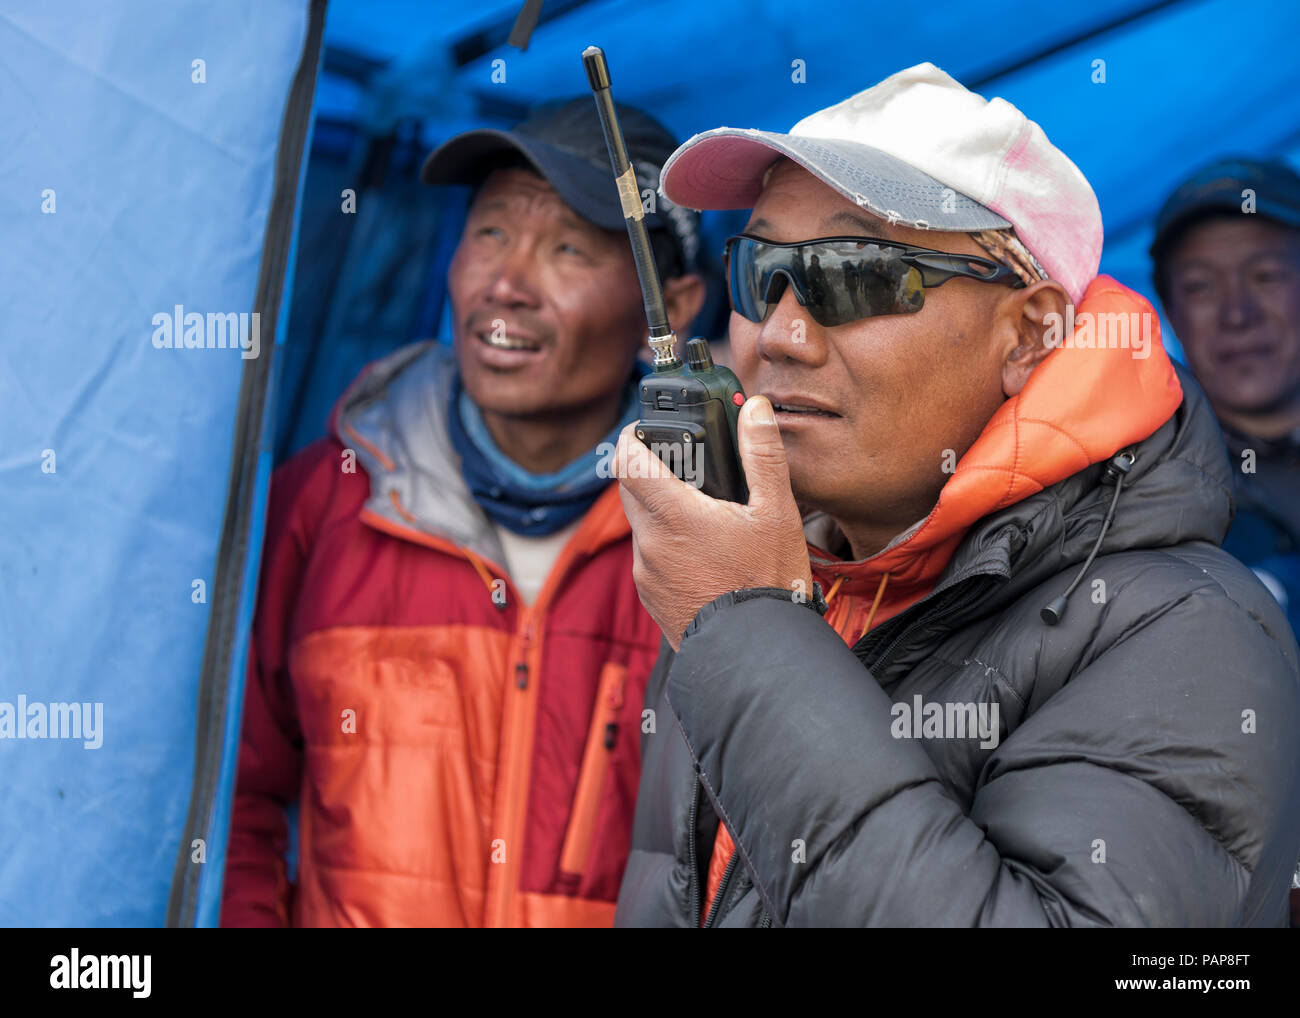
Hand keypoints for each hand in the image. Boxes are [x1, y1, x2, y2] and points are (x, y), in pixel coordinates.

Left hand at [614, 395, 813, 650]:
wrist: (754, 657)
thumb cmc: (767, 586)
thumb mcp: (777, 514)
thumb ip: (762, 456)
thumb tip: (753, 410)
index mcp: (674, 516)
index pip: (626, 460)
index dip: (628, 436)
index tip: (640, 427)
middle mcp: (650, 543)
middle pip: (630, 490)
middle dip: (649, 470)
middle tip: (683, 464)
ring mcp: (647, 573)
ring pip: (641, 525)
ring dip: (660, 510)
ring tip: (702, 511)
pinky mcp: (651, 597)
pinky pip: (649, 557)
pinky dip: (666, 544)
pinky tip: (702, 552)